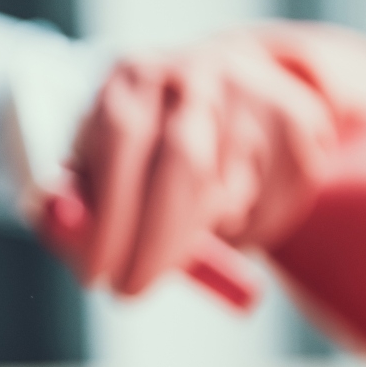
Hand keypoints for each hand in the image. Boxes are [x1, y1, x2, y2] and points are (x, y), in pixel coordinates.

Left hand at [63, 22, 365, 295]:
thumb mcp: (95, 159)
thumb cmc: (140, 139)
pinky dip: (244, 233)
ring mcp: (254, 95)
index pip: (123, 139)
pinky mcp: (300, 125)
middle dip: (156, 243)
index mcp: (133, 76)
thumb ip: (74, 198)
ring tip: (176, 236)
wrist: (227, 80)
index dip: (110, 215)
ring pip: (230, 195)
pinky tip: (224, 217)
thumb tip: (65, 233)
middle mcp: (195, 75)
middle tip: (131, 291)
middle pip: (184, 164)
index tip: (96, 274)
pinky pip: (272, 207)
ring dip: (199, 237)